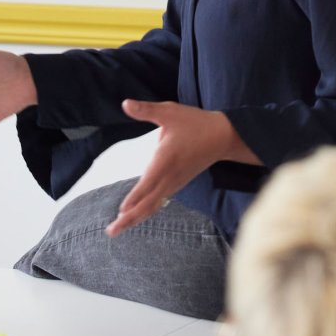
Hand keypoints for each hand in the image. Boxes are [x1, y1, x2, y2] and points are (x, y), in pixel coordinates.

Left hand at [106, 101, 242, 236]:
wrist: (224, 137)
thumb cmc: (195, 123)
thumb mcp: (170, 112)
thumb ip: (146, 110)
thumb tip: (125, 104)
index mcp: (166, 159)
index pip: (148, 183)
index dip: (135, 197)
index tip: (122, 211)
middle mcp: (170, 176)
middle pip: (148, 202)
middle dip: (129, 218)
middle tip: (110, 232)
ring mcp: (175, 182)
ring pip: (154, 204)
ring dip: (136, 217)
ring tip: (117, 229)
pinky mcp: (178, 183)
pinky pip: (160, 201)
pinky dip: (146, 210)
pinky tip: (136, 216)